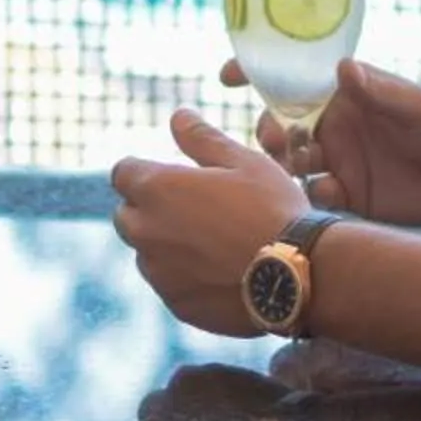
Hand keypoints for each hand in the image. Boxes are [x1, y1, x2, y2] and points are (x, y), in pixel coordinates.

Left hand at [110, 108, 309, 335]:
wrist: (298, 275)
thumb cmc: (272, 208)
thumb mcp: (243, 162)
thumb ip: (201, 139)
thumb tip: (177, 116)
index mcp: (156, 189)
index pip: (122, 173)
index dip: (144, 170)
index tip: (171, 176)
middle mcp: (146, 231)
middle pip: (126, 215)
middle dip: (148, 208)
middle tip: (192, 208)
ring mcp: (159, 273)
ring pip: (146, 253)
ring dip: (164, 245)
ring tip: (211, 243)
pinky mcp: (177, 304)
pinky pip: (169, 284)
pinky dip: (184, 276)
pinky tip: (220, 271)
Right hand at [221, 57, 420, 225]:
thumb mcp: (414, 106)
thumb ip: (378, 90)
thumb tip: (341, 67)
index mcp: (343, 95)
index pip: (292, 79)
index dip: (256, 72)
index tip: (229, 75)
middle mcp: (333, 126)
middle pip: (280, 124)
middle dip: (268, 129)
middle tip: (274, 139)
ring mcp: (337, 162)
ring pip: (290, 163)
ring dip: (284, 164)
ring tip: (301, 167)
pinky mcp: (346, 196)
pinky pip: (314, 196)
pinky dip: (314, 195)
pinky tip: (334, 194)